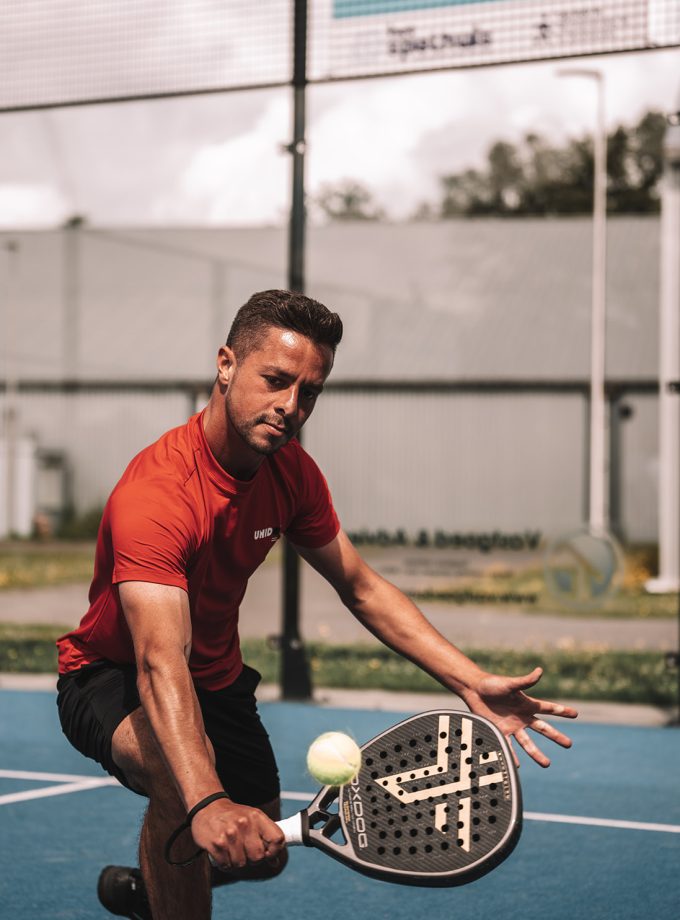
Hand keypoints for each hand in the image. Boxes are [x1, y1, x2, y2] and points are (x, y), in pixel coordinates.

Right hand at [191, 799, 284, 869]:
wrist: (208, 807)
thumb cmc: (234, 816)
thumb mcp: (253, 819)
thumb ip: (266, 837)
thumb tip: (275, 862)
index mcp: (257, 817)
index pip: (277, 839)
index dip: (275, 851)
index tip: (268, 854)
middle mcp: (244, 824)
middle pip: (258, 857)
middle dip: (252, 859)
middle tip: (245, 851)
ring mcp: (229, 834)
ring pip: (241, 864)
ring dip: (236, 861)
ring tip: (231, 849)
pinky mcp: (216, 844)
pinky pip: (226, 865)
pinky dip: (224, 863)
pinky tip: (222, 852)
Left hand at [461, 667, 577, 767]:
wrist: (474, 690)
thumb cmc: (493, 684)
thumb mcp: (510, 684)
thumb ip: (525, 681)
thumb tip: (540, 670)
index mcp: (527, 704)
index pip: (549, 708)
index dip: (562, 711)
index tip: (576, 713)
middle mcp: (522, 717)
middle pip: (543, 729)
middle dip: (556, 736)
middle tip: (569, 744)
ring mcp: (512, 726)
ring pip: (527, 743)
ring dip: (536, 753)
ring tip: (547, 764)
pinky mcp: (499, 731)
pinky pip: (508, 746)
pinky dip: (512, 756)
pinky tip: (517, 766)